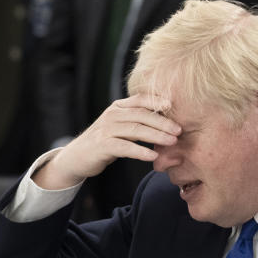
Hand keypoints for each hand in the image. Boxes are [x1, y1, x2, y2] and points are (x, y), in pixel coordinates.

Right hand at [33, 94, 180, 189]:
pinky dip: (140, 151)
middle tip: (179, 130)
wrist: (77, 157)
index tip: (173, 106)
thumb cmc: (106, 141)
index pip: (139, 100)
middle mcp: (112, 115)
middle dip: (162, 122)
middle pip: (141, 115)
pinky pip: (125, 147)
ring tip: (172, 142)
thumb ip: (138, 122)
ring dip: (156, 136)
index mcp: (118, 107)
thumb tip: (168, 124)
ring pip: (135, 130)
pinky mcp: (102, 145)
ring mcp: (106, 129)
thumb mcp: (121, 127)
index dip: (156, 101)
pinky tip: (153, 156)